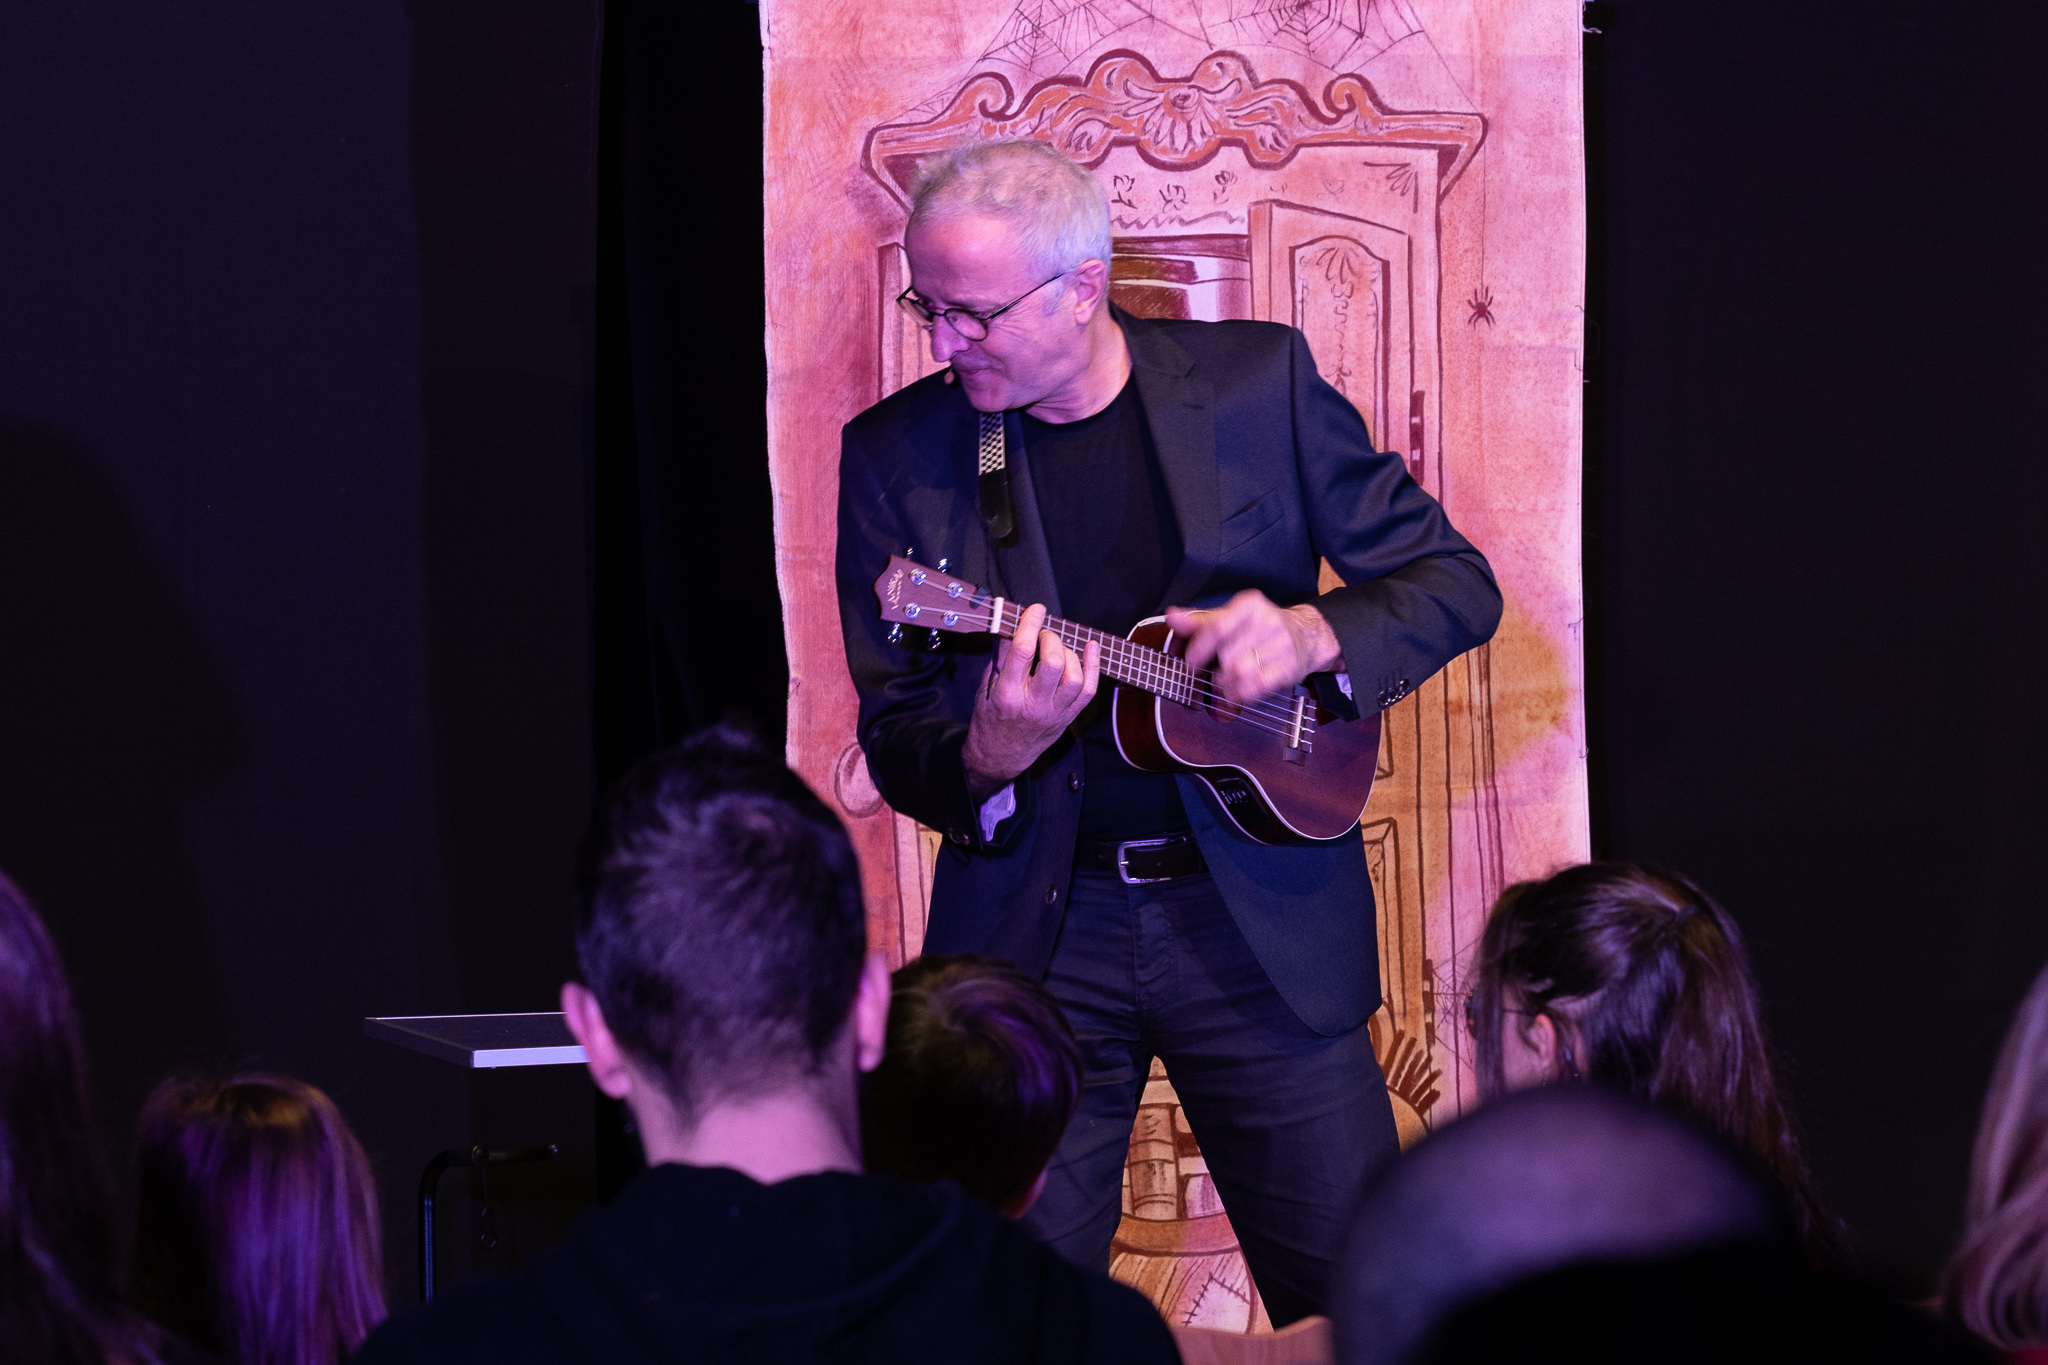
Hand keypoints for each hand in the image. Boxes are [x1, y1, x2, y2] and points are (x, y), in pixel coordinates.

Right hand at [963, 604, 1101, 801]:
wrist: (1000, 757)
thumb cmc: (990, 720)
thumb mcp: (985, 688)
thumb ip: (1000, 657)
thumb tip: (1013, 625)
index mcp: (1007, 695)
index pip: (1022, 652)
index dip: (1030, 625)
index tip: (1035, 609)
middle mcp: (1033, 705)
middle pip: (1052, 663)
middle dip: (1050, 639)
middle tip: (1042, 635)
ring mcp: (1054, 713)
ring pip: (1074, 676)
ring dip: (1068, 653)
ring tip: (1056, 648)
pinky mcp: (1068, 717)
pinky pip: (1089, 690)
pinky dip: (1094, 666)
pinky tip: (1091, 647)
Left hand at [1166, 591, 1344, 704]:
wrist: (1306, 635)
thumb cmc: (1260, 626)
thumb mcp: (1230, 617)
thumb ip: (1199, 621)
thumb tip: (1171, 617)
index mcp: (1250, 604)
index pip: (1216, 628)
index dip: (1198, 649)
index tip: (1190, 662)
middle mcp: (1268, 621)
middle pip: (1226, 654)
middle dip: (1214, 669)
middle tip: (1211, 674)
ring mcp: (1282, 645)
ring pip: (1240, 672)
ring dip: (1225, 684)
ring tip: (1223, 684)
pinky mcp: (1289, 667)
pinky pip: (1257, 686)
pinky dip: (1241, 694)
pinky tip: (1236, 693)